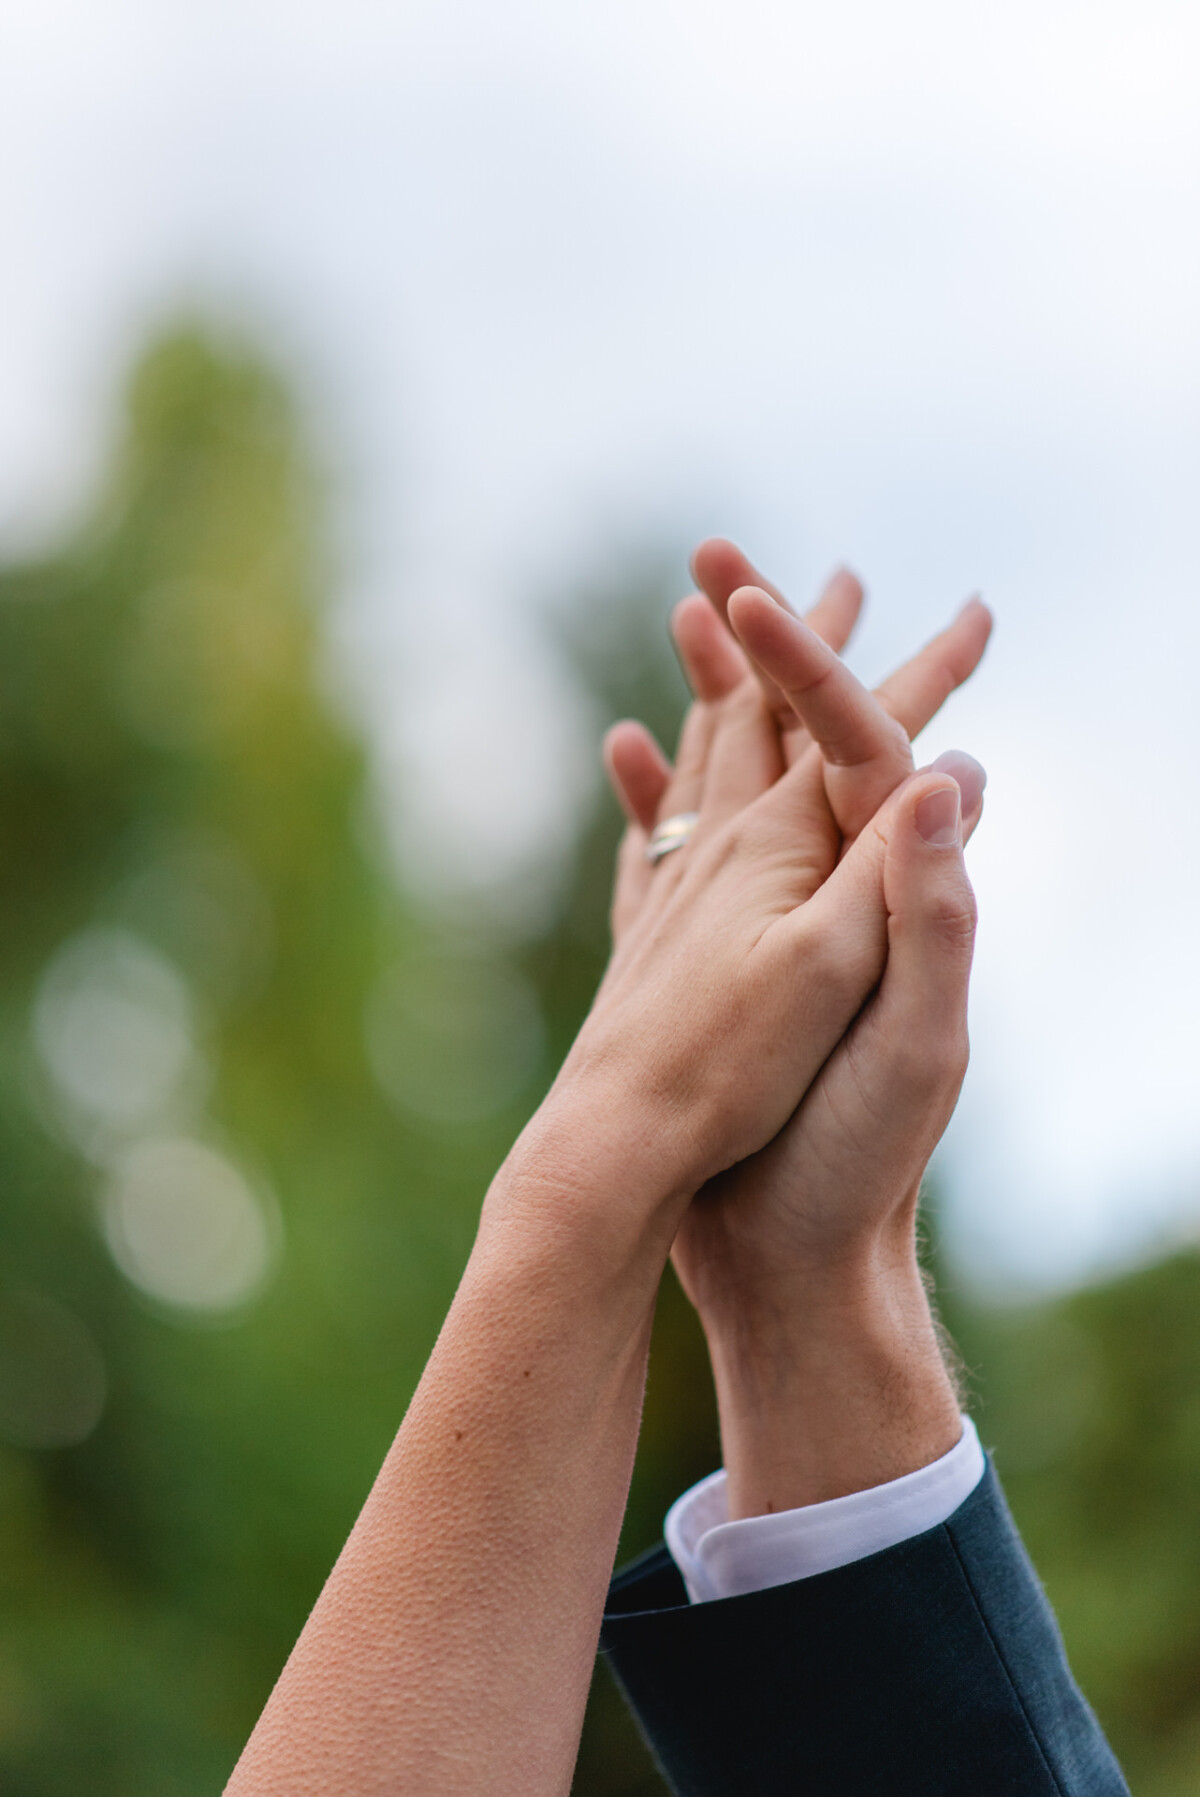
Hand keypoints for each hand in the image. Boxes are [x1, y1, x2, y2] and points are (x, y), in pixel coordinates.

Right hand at [603, 545, 989, 1508]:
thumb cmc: (853, 1166)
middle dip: (772, 641)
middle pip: (808, 736)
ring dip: (718, 697)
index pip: (859, 745)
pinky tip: (627, 754)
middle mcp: (840, 896)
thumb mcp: (915, 1045)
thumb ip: (936, 918)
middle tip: (723, 549)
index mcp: (889, 899)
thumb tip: (957, 775)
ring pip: (742, 777)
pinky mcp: (725, 964)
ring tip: (685, 621)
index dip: (812, 664)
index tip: (749, 592)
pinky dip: (659, 792)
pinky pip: (684, 849)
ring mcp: (778, 924)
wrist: (800, 1261)